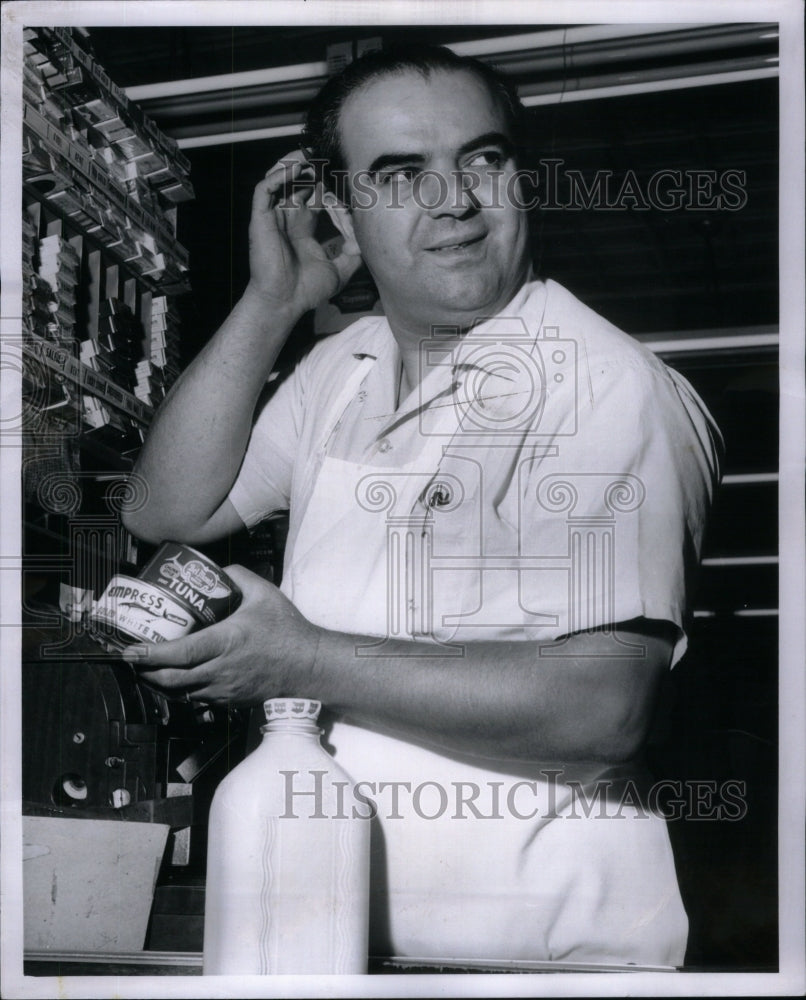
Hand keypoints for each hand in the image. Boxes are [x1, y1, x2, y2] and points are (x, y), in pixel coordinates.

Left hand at [121, 564, 320, 705]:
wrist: (308, 666)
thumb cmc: (287, 631)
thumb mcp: (264, 593)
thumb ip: (238, 575)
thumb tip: (216, 569)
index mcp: (226, 642)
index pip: (179, 653)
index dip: (150, 654)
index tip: (130, 649)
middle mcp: (220, 670)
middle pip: (170, 680)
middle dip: (144, 672)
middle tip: (130, 660)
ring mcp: (224, 689)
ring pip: (179, 694)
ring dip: (158, 684)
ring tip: (145, 670)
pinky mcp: (229, 700)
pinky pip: (195, 699)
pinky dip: (179, 691)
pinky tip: (174, 680)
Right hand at [246, 150, 361, 316]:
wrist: (285, 303)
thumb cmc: (307, 291)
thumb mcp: (341, 271)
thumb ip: (354, 254)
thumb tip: (366, 238)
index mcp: (303, 228)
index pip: (318, 197)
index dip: (332, 189)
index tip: (347, 189)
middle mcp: (288, 219)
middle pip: (299, 182)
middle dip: (315, 169)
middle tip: (330, 158)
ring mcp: (274, 217)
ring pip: (280, 178)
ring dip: (295, 164)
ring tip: (312, 156)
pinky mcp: (261, 219)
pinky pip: (265, 188)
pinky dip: (279, 175)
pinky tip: (297, 170)